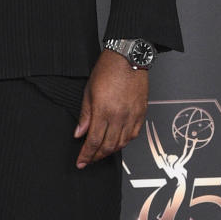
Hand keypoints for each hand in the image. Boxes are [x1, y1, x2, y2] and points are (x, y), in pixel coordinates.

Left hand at [74, 49, 148, 168]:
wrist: (128, 57)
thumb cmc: (108, 69)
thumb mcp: (89, 91)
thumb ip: (85, 115)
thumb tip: (79, 132)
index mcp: (103, 111)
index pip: (93, 141)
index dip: (86, 155)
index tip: (81, 162)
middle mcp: (119, 116)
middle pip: (107, 146)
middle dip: (96, 156)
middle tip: (89, 160)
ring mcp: (132, 116)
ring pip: (122, 143)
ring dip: (110, 151)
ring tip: (101, 152)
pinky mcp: (141, 113)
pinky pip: (134, 135)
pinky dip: (125, 142)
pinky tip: (118, 142)